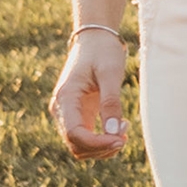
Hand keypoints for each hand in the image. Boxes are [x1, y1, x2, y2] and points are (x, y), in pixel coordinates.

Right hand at [51, 30, 129, 158]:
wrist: (94, 39)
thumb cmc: (102, 52)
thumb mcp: (110, 73)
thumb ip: (110, 103)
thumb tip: (113, 133)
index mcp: (65, 97)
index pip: (74, 134)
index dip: (97, 144)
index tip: (120, 140)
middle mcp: (61, 109)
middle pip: (76, 145)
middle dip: (102, 147)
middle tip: (125, 133)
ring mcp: (67, 114)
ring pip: (80, 147)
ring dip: (103, 146)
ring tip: (124, 127)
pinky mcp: (77, 116)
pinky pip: (86, 139)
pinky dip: (103, 140)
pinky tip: (119, 127)